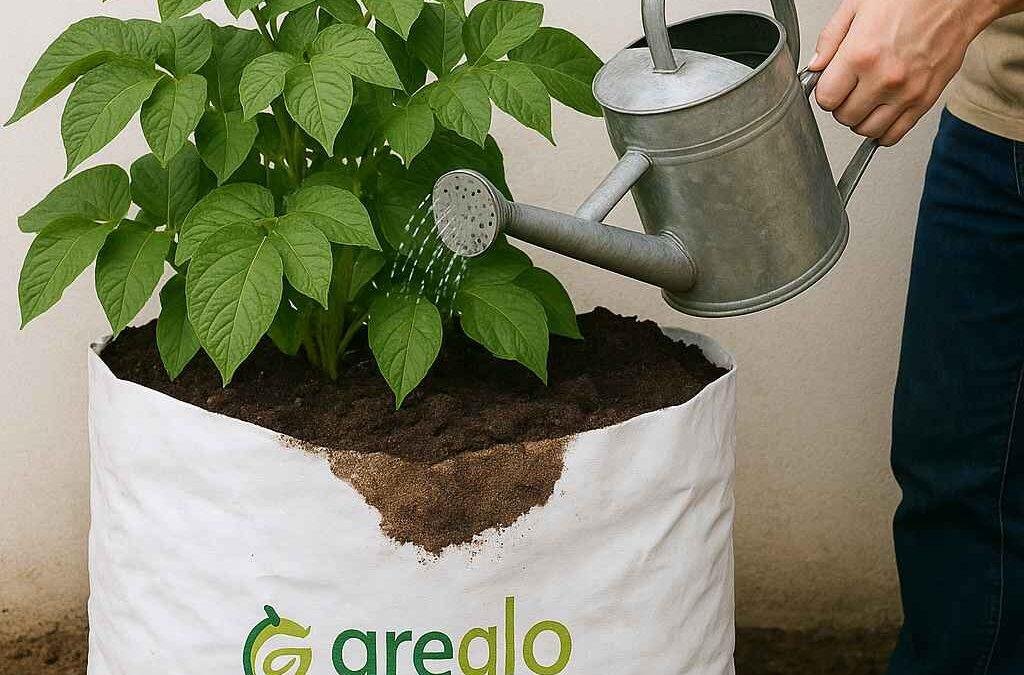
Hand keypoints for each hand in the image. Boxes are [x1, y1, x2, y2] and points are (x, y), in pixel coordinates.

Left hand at [808, 0, 1003, 145]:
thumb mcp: (857, 7)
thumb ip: (829, 40)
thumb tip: (814, 67)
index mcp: (861, 55)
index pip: (826, 99)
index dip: (826, 92)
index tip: (832, 85)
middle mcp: (884, 78)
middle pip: (844, 117)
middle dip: (842, 105)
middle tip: (850, 89)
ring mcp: (906, 92)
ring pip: (866, 130)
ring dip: (861, 119)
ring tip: (866, 100)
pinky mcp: (925, 100)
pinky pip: (894, 134)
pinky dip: (883, 131)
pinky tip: (881, 114)